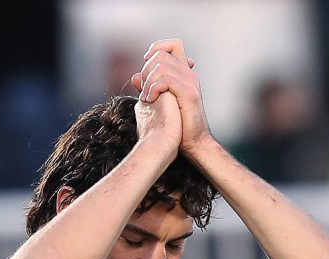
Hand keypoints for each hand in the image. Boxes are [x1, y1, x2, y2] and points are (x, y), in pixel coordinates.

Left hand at [131, 38, 212, 154]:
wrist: (193, 142)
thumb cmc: (178, 124)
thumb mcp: (160, 101)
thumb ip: (149, 87)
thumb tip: (135, 76)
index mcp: (184, 73)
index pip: (173, 45)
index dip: (157, 48)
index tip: (146, 63)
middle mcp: (189, 74)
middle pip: (162, 54)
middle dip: (146, 69)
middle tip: (144, 89)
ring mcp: (191, 83)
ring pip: (162, 65)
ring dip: (148, 80)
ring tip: (147, 97)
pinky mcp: (189, 93)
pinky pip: (166, 79)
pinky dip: (154, 88)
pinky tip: (151, 100)